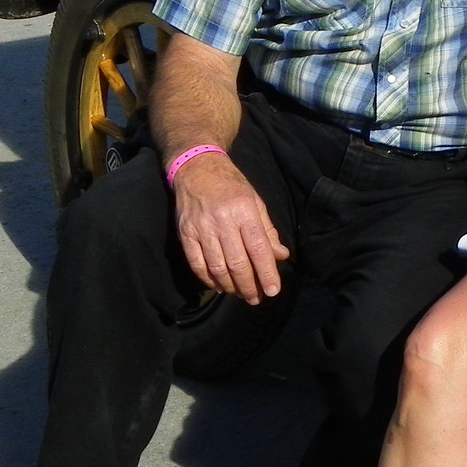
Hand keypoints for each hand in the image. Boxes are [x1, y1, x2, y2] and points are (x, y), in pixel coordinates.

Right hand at [171, 154, 288, 302]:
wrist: (196, 168)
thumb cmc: (231, 185)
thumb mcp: (255, 200)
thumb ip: (268, 230)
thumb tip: (281, 256)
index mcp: (244, 211)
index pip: (259, 249)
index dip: (266, 273)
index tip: (272, 291)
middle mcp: (222, 221)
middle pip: (238, 263)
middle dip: (249, 286)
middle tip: (256, 298)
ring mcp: (201, 228)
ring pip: (218, 267)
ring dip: (230, 286)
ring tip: (240, 294)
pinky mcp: (185, 234)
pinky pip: (197, 264)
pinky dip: (208, 279)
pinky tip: (219, 286)